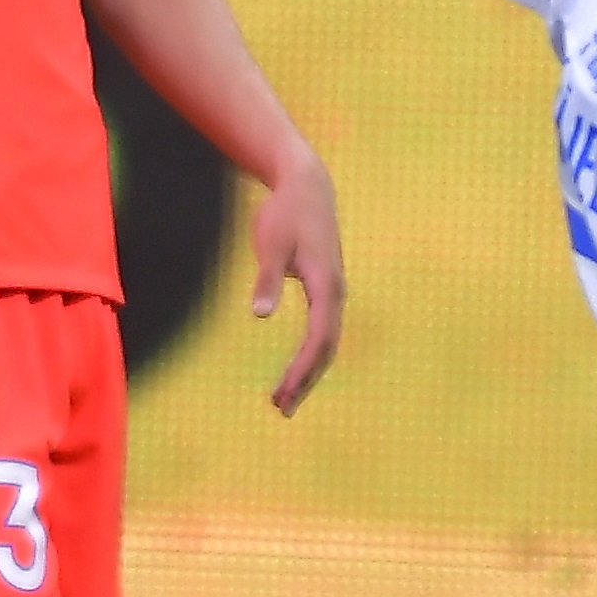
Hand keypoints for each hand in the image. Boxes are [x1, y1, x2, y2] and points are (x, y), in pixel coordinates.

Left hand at [248, 149, 345, 414]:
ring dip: (309, 373)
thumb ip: (266, 280)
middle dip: (306, 381)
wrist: (307, 187)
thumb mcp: (270, 244)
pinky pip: (323, 332)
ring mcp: (333, 294)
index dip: (302, 369)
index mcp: (326, 286)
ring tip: (284, 399)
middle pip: (327, 349)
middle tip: (281, 409)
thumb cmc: (286, 213)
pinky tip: (296, 370)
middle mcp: (336, 294)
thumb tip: (260, 316)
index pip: (319, 339)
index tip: (282, 392)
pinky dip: (310, 356)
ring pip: (327, 343)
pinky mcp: (326, 291)